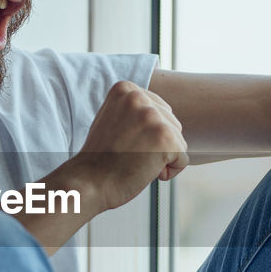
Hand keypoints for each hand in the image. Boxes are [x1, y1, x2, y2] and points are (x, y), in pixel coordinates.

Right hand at [71, 81, 188, 212]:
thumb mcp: (113, 119)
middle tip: (128, 154)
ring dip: (162, 157)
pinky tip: (144, 172)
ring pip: (178, 141)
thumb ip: (135, 110)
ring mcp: (153, 117)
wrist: (88, 183)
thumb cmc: (100, 158)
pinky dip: (169, 172)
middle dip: (156, 144)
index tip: (123, 142)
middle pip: (172, 123)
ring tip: (134, 161)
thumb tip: (162, 112)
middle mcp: (139, 98)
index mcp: (126, 89)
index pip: (159, 110)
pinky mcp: (166, 138)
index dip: (146, 134)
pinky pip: (182, 160)